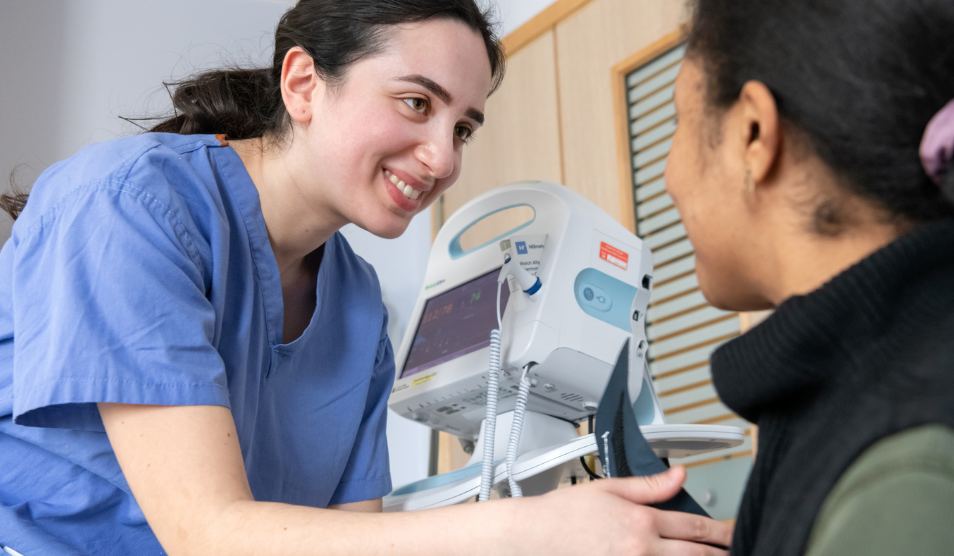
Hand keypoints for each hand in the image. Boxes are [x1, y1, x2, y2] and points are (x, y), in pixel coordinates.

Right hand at [512, 466, 731, 555]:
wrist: (532, 538)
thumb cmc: (563, 515)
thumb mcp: (608, 488)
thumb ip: (650, 485)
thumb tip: (679, 475)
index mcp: (641, 521)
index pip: (694, 527)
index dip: (722, 531)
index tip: (735, 532)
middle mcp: (641, 550)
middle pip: (697, 555)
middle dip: (721, 552)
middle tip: (738, 549)